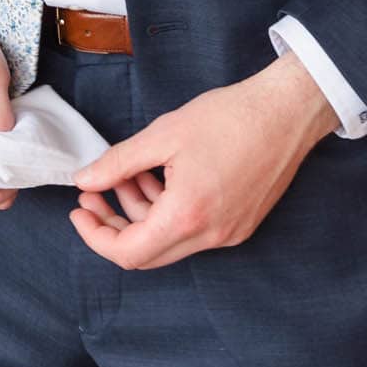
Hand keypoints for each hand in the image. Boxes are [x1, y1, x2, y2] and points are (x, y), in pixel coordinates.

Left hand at [69, 51, 339, 268]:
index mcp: (187, 216)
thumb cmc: (229, 117)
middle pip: (147, 253)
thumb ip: (118, 163)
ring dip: (141, 213)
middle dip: (113, 225)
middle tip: (93, 193)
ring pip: (169, 241)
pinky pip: (192, 230)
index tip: (79, 210)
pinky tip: (160, 177)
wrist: (286, 112)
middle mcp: (211, 236)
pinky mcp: (240, 224)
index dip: (96, 236)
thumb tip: (85, 180)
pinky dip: (168, 211)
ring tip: (128, 174)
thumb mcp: (163, 134)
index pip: (128, 253)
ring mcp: (229, 234)